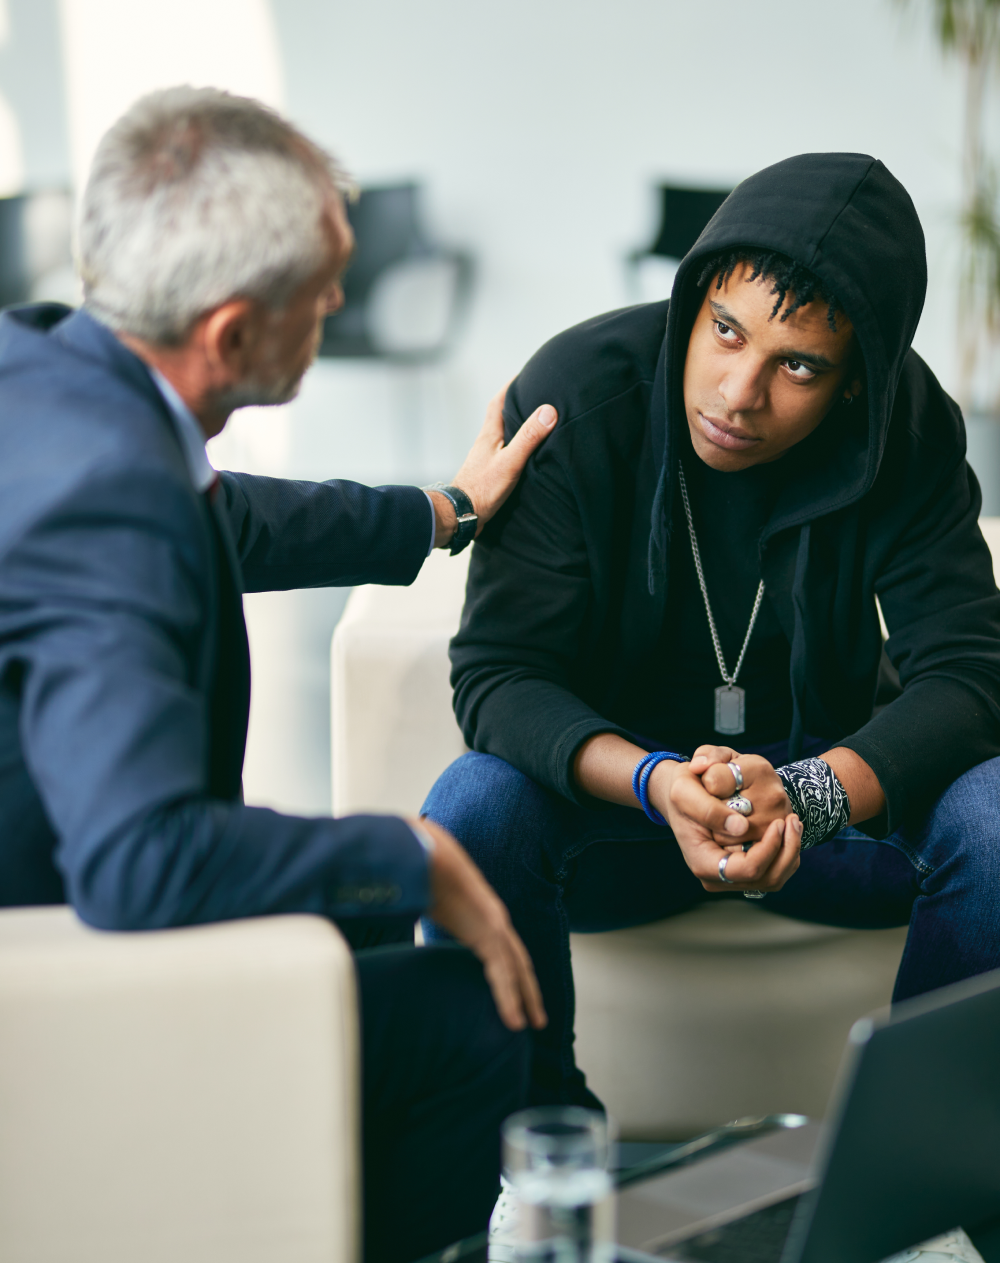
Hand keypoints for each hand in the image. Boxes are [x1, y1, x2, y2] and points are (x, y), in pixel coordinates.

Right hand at [415, 816, 546, 1031]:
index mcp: (484, 919)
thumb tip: (417, 918)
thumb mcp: (434, 903)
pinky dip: (509, 996)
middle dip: (530, 993)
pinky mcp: (490, 931)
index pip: (506, 954)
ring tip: (529, 1025)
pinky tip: (514, 1017)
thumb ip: (434, 914)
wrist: (430, 855)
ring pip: (515, 972)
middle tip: (537, 1021)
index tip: (518, 1000)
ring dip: (524, 1000)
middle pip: (519, 965)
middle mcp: (496, 923)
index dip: (514, 977)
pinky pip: (503, 971)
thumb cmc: (428, 876)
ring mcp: (496, 926)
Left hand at [429, 383, 556, 546]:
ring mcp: (486, 458)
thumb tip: (548, 411)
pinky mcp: (489, 474)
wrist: (462, 516)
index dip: (512, 386)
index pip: (499, 402)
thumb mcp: (511, 462)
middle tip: (535, 395)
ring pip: (503, 435)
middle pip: (501, 416)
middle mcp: (486, 443)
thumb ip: (529, 438)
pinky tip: (525, 455)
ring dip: (517, 427)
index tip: (525, 375)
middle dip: (517, 404)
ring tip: (535, 422)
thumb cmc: (483, 489)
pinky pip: (505, 453)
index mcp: (490, 434)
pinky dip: (516, 448)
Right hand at [646, 753, 801, 893]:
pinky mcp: (745, 866)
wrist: (685, 791)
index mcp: (702, 861)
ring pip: (775, 877)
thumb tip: (740, 827)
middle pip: (767, 878)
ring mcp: (733, 874)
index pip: (746, 870)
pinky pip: (775, 869)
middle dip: (787, 850)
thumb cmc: (684, 788)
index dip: (767, 849)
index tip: (777, 822)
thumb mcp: (685, 788)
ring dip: (790, 851)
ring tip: (794, 822)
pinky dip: (786, 851)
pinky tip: (787, 829)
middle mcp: (718, 876)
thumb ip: (708, 808)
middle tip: (793, 820)